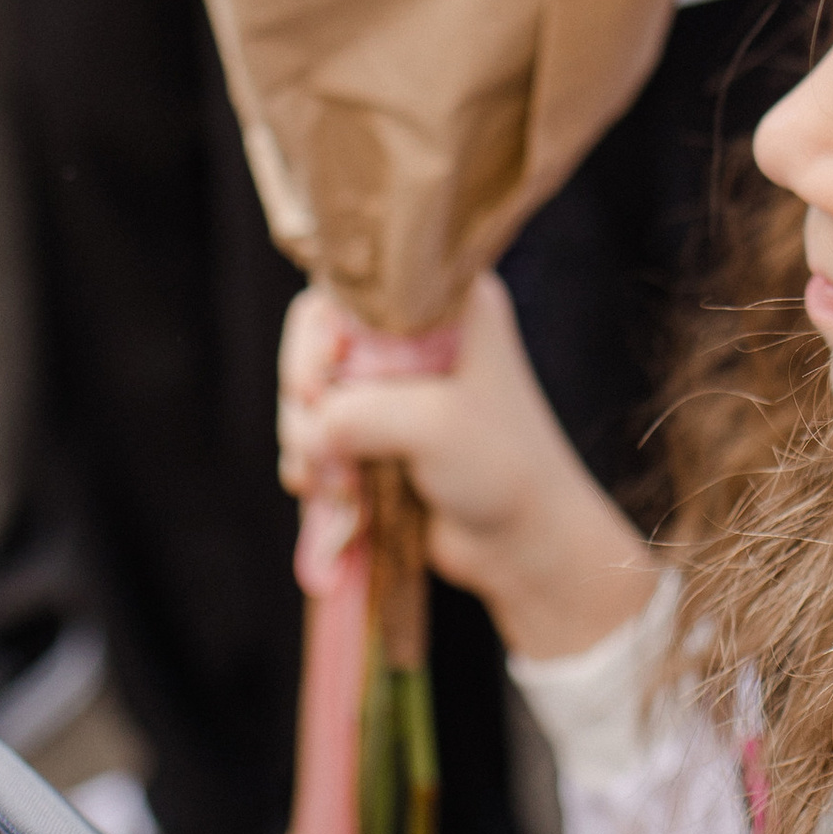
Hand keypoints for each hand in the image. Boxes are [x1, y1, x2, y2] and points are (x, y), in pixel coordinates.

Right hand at [277, 272, 661, 659]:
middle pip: (319, 339)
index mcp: (446, 305)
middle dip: (308, 397)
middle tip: (316, 444)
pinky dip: (311, 461)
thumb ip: (357, 415)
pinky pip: (319, 433)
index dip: (320, 336)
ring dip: (306, 439)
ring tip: (332, 484)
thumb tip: (307, 435)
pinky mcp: (378, 433)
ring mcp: (395, 387)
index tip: (320, 387)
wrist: (526, 543)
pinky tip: (322, 491)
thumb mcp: (431, 426)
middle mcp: (416, 336)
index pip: (352, 289)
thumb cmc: (500, 467)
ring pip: (314, 391)